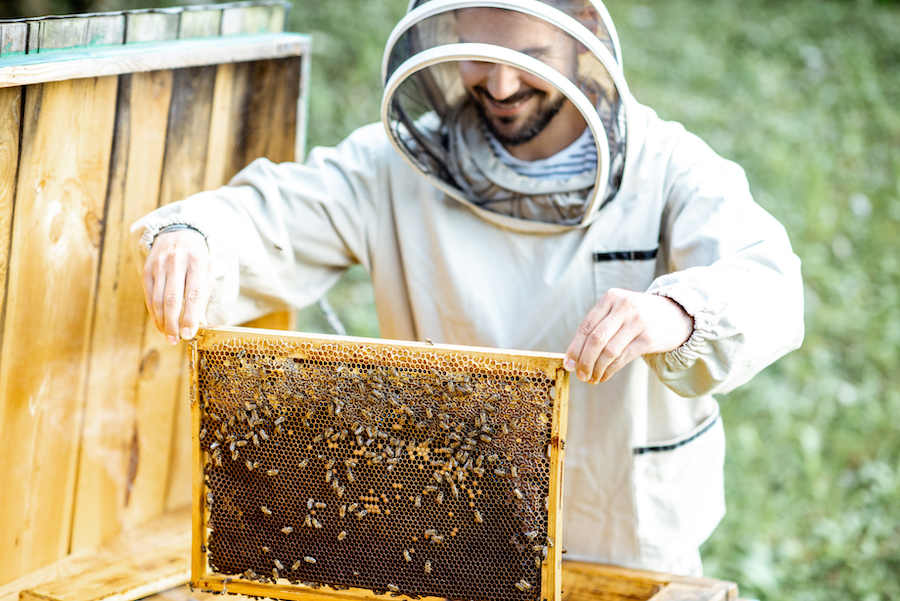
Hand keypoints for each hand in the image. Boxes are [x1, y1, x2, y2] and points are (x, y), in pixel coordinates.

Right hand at [141, 229, 211, 344]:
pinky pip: (149, 296)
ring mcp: (159, 265)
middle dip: (173, 323)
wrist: (178, 232)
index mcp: (196, 262)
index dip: (190, 316)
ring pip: (158, 299)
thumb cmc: (197, 257)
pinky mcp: (147, 269)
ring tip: (169, 336)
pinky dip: (154, 313)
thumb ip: (204, 297)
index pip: (193, 294)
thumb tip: (200, 324)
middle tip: (176, 341)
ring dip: (163, 322)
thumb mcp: (207, 272)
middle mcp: (176, 262)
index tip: (189, 334)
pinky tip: (160, 324)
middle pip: (172, 299)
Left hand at [564, 288, 693, 383]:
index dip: (575, 348)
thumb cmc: (638, 315)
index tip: (568, 364)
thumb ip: (599, 326)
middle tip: (579, 375)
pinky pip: (623, 358)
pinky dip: (610, 371)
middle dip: (584, 361)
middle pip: (596, 339)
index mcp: (611, 297)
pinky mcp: (649, 338)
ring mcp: (638, 322)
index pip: (586, 326)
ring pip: (609, 351)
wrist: (675, 314)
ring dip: (596, 369)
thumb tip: (573, 356)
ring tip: (591, 378)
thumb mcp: (619, 310)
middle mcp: (624, 306)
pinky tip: (603, 376)